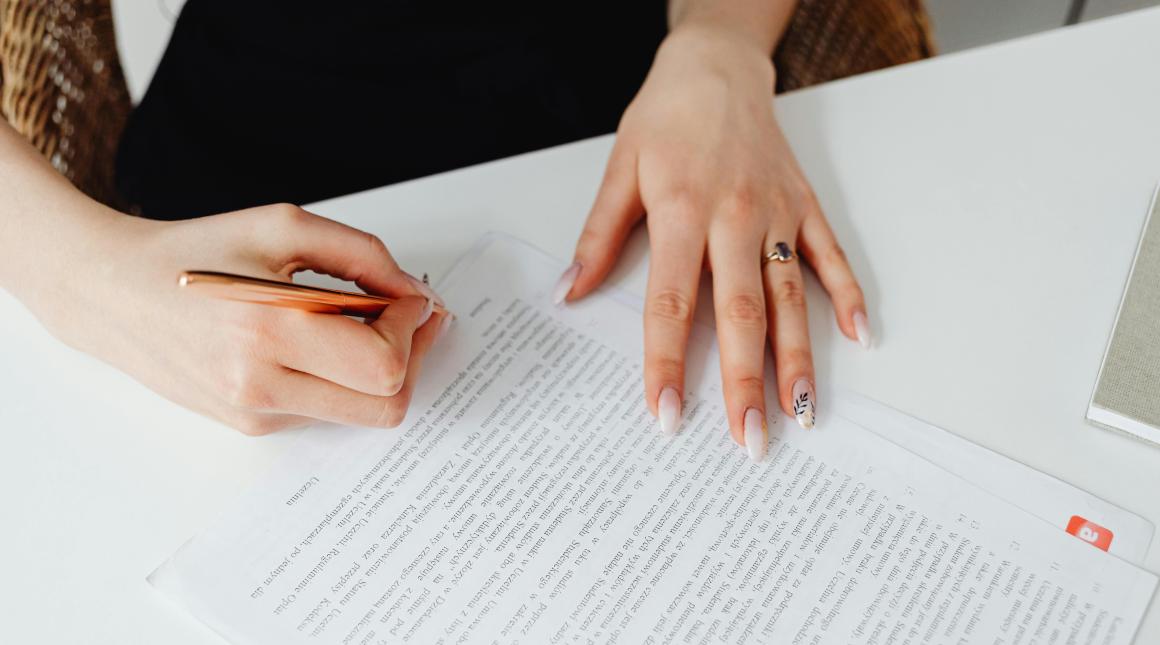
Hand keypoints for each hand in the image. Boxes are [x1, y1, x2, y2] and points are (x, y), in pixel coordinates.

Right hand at [28, 203, 449, 434]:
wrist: (113, 291)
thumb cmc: (196, 252)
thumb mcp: (283, 226)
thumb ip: (363, 256)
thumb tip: (414, 294)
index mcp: (268, 330)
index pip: (382, 363)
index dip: (413, 329)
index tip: (410, 297)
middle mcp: (260, 385)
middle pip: (385, 405)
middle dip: (412, 358)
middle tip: (410, 318)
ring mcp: (255, 413)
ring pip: (361, 414)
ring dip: (379, 371)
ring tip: (362, 324)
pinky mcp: (250, 425)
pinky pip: (325, 411)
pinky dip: (341, 379)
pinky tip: (320, 342)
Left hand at [558, 26, 868, 458]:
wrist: (716, 65)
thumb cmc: (666, 116)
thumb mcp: (620, 170)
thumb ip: (599, 237)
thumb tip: (570, 294)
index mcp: (683, 213)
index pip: (672, 305)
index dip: (667, 365)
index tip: (667, 416)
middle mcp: (735, 218)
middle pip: (741, 314)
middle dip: (743, 383)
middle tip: (749, 440)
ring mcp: (776, 213)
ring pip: (791, 297)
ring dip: (798, 358)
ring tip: (801, 413)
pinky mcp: (805, 205)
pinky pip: (831, 255)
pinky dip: (849, 295)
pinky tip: (862, 338)